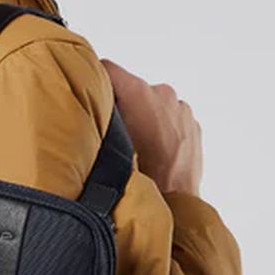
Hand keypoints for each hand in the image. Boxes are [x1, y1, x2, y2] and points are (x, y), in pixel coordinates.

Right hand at [99, 58, 203, 195]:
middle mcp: (163, 95)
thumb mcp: (106, 145)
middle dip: (121, 105)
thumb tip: (83, 102)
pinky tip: (153, 152)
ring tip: (136, 147)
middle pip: (131, 89)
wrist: (175, 206)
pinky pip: (169, 119)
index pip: (107, 68)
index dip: (94, 80)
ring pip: (152, 105)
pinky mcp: (192, 125)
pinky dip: (160, 130)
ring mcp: (181, 110)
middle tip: (112, 133)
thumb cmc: (142, 179)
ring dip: (142, 118)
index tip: (87, 92)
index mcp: (140, 93)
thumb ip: (96, 116)